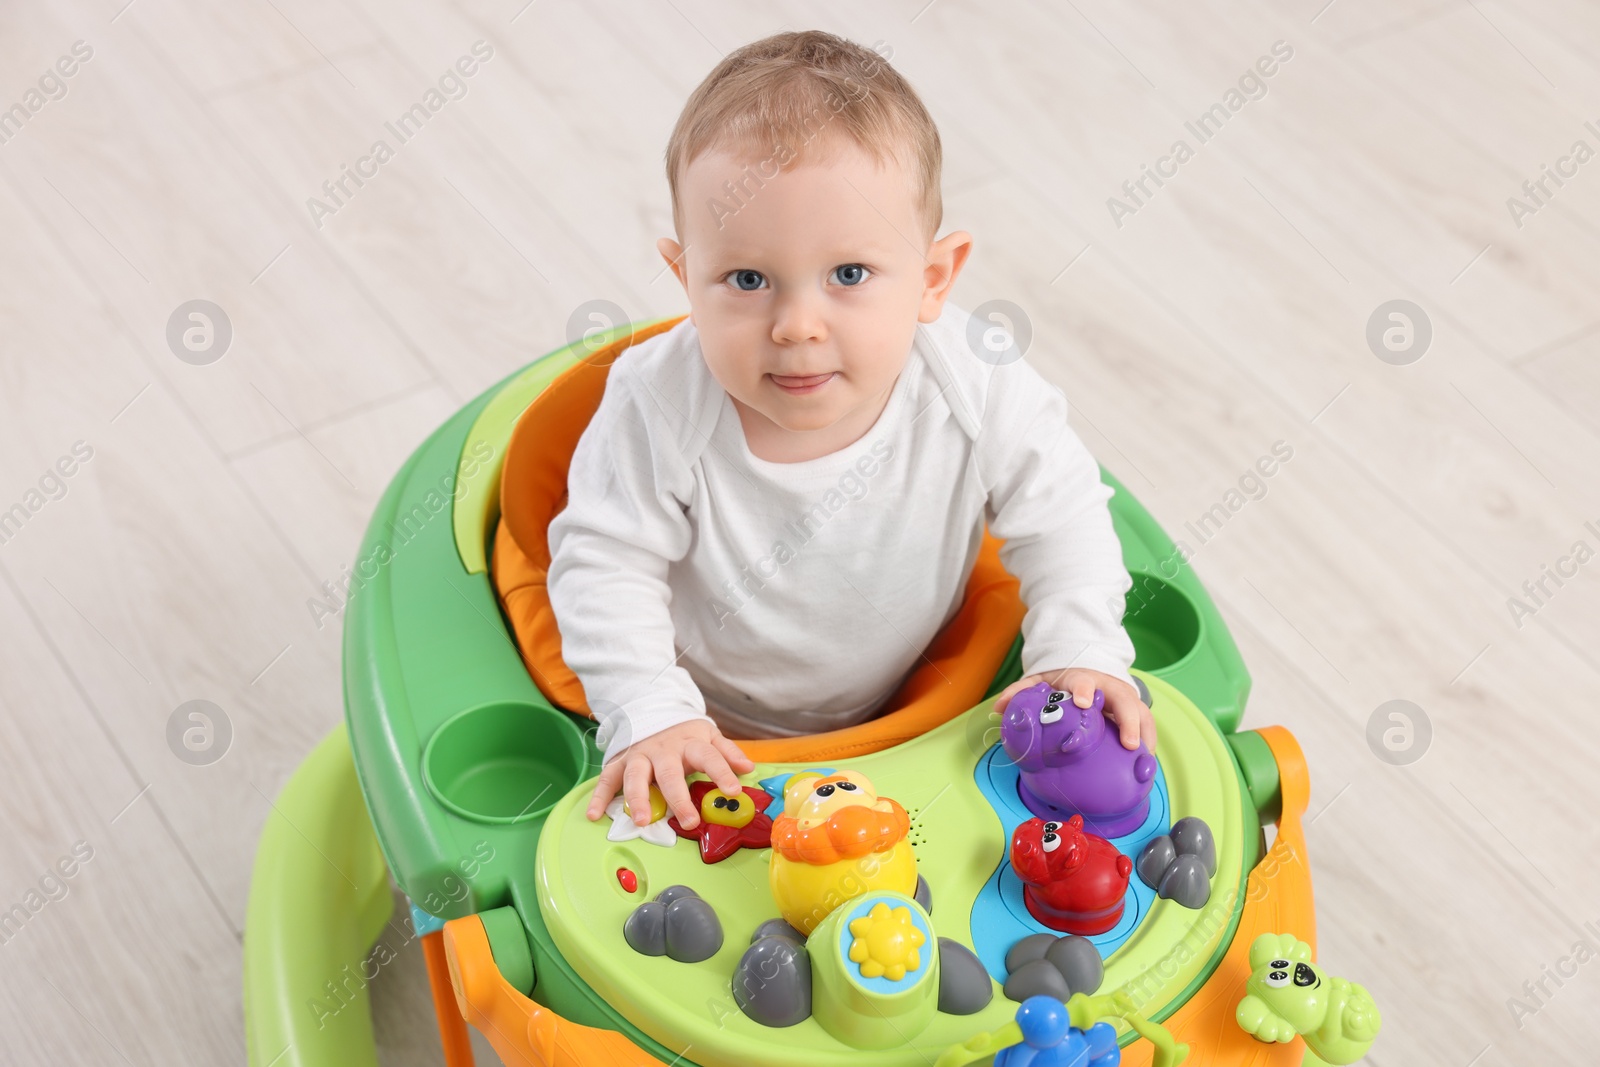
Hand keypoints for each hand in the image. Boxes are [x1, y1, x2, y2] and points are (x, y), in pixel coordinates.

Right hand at [583, 717, 755, 829]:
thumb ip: (728, 753)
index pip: (709, 756)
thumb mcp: (709, 736)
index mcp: (689, 743)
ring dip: (637, 798)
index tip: (733, 790)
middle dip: (678, 797)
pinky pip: (607, 778)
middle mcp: (663, 750)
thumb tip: (748, 769)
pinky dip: (599, 796)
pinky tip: (594, 815)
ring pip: (636, 775)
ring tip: (642, 820)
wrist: (653, 711)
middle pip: (670, 772)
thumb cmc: (686, 734)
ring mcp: (639, 755)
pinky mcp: (620, 761)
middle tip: (689, 820)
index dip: (722, 772)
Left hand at [993, 668, 1155, 752]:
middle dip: (1128, 720)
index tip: (1081, 701)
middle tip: (1129, 743)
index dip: (1082, 690)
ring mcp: (1124, 699)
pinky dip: (1148, 744)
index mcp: (1082, 679)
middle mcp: (1108, 687)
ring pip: (1142, 713)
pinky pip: (1147, 727)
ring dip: (1145, 735)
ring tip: (1143, 760)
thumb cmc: (1063, 681)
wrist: (1086, 668)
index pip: (1082, 681)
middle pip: (1123, 700)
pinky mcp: (1134, 712)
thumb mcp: (1039, 681)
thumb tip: (998, 709)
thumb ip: (1020, 692)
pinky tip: (1145, 765)